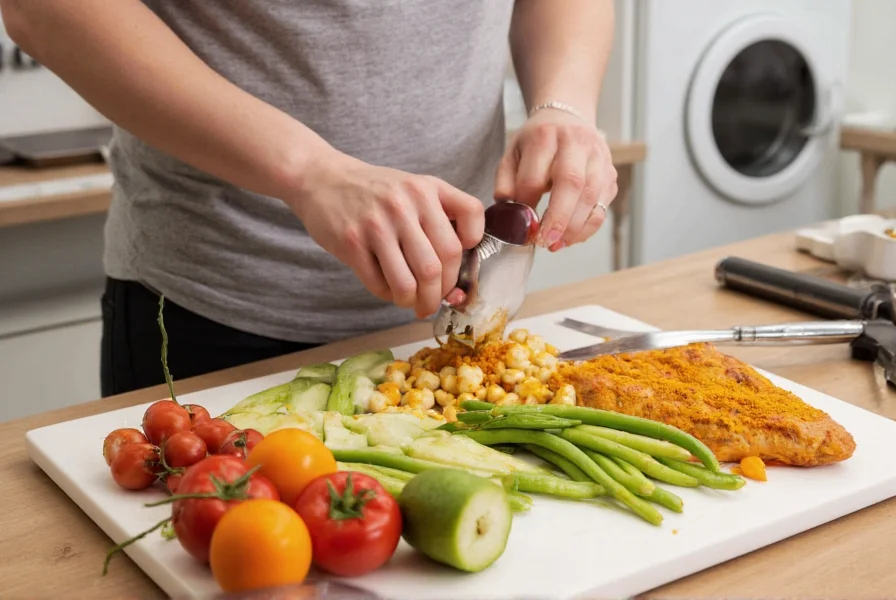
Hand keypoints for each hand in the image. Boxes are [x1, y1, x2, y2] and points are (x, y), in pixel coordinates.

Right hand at [288, 150, 484, 317]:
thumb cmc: (376, 192)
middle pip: (438, 264)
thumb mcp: (415, 187)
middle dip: (439, 293)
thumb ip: (442, 216)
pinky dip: (388, 295)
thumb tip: (458, 272)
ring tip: (412, 302)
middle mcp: (404, 204)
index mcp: (427, 189)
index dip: (468, 257)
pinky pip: (379, 284)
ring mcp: (377, 224)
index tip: (458, 270)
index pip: (467, 225)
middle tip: (433, 301)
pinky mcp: (352, 242)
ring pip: (410, 282)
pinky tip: (389, 289)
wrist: (323, 179)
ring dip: (414, 302)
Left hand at [494, 108, 617, 250]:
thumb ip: (506, 182)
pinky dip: (588, 227)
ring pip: (592, 197)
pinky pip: (603, 206)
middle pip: (571, 183)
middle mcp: (576, 143)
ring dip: (574, 227)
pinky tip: (571, 238)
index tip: (521, 225)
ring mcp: (598, 158)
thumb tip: (507, 212)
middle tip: (544, 241)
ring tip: (556, 245)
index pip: (535, 176)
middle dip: (558, 218)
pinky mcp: (611, 174)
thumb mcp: (513, 153)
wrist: (568, 118)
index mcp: (545, 136)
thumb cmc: (538, 141)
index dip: (527, 205)